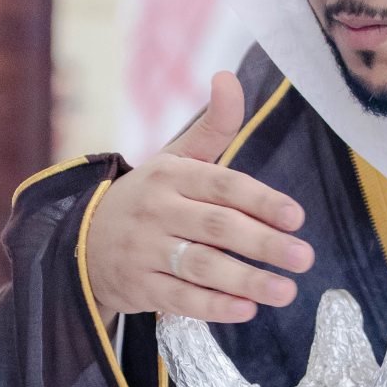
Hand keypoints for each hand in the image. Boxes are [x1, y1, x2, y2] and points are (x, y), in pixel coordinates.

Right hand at [85, 72, 313, 324]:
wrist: (81, 241)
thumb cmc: (147, 198)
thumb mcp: (174, 159)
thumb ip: (212, 126)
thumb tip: (228, 77)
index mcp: (170, 174)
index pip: (222, 185)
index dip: (261, 200)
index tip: (296, 217)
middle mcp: (156, 210)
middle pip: (217, 227)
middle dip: (264, 243)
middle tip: (304, 258)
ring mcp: (144, 250)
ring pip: (201, 266)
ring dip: (246, 280)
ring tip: (286, 291)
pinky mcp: (139, 286)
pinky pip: (180, 298)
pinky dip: (214, 306)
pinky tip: (246, 310)